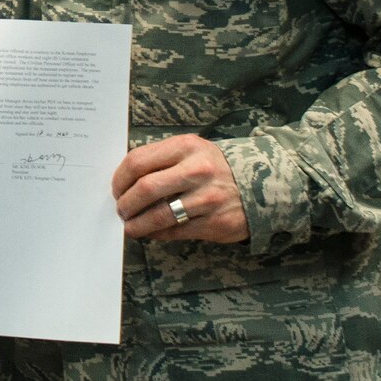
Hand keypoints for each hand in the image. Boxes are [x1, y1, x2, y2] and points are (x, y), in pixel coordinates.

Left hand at [112, 135, 248, 244]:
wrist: (264, 182)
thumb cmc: (216, 166)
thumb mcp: (192, 150)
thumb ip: (161, 159)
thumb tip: (125, 181)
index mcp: (186, 147)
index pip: (138, 161)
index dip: (119, 179)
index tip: (116, 189)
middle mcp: (197, 170)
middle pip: (145, 188)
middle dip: (125, 203)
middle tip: (121, 210)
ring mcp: (207, 198)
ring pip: (158, 216)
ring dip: (137, 224)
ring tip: (131, 226)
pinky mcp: (214, 223)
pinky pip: (174, 232)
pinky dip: (156, 234)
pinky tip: (151, 232)